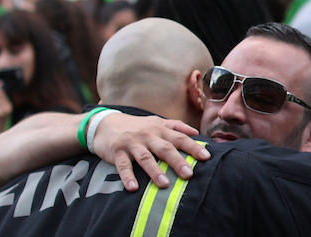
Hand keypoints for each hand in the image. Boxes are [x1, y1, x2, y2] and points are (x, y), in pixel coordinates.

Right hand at [88, 114, 209, 190]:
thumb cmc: (136, 126)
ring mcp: (131, 144)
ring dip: (154, 171)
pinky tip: (133, 188)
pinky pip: (123, 165)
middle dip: (177, 161)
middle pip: (164, 149)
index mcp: (159, 129)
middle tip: (189, 174)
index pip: (179, 138)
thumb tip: (196, 133)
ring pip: (145, 158)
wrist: (104, 123)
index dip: (193, 147)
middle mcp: (147, 136)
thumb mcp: (156, 122)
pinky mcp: (116, 152)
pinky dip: (127, 176)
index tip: (206, 157)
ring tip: (164, 184)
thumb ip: (177, 126)